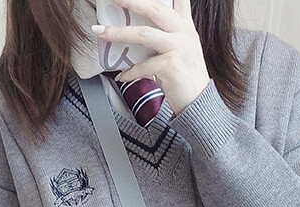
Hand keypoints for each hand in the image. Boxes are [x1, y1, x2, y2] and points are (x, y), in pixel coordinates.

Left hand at [94, 0, 210, 115]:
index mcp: (186, 26)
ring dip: (119, 33)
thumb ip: (165, 37)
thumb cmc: (184, 79)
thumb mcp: (180, 51)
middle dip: (131, 0)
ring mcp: (179, 48)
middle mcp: (184, 33)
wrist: (198, 103)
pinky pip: (143, 65)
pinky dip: (129, 72)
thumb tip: (137, 33)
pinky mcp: (172, 66)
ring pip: (144, 34)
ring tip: (101, 31)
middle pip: (155, 8)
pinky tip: (121, 76)